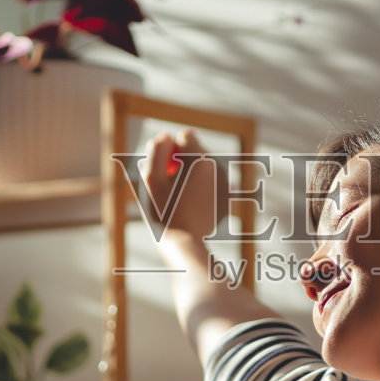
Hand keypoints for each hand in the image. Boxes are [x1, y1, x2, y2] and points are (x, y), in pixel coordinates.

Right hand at [141, 128, 226, 242]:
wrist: (186, 244)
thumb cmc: (164, 212)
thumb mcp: (151, 179)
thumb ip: (156, 151)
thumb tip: (166, 136)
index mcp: (201, 159)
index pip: (185, 137)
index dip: (171, 151)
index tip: (165, 170)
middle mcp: (219, 167)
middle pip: (197, 151)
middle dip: (182, 162)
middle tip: (171, 187)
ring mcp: (226, 181)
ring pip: (204, 166)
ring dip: (191, 174)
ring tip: (181, 197)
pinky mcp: (228, 195)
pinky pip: (211, 181)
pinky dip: (201, 187)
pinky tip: (192, 204)